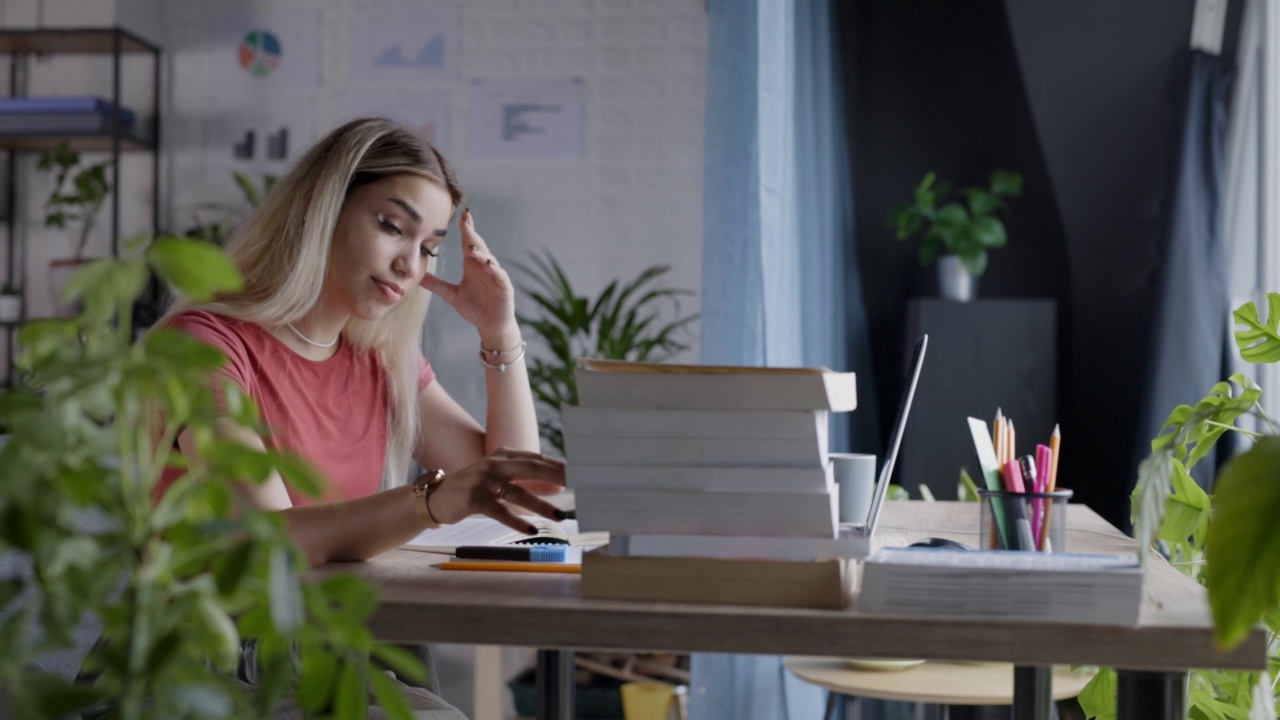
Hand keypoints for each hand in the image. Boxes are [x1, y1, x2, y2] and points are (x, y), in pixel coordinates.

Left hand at [418, 209, 518, 342]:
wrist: (491, 326)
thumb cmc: (474, 308)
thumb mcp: (451, 295)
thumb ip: (435, 284)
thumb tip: (417, 275)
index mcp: (472, 265)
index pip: (468, 243)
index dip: (466, 230)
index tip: (461, 216)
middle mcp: (484, 267)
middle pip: (478, 246)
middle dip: (472, 233)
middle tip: (465, 220)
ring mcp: (495, 275)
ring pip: (489, 259)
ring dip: (481, 252)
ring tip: (472, 246)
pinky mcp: (504, 286)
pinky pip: (500, 275)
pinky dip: (495, 269)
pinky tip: (488, 264)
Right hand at [421, 448, 566, 532]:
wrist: (437, 497)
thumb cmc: (475, 489)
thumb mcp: (501, 481)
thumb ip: (528, 482)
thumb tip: (559, 487)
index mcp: (503, 455)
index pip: (537, 458)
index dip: (558, 465)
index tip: (581, 472)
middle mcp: (494, 464)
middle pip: (531, 468)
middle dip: (556, 476)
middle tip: (578, 485)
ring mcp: (483, 480)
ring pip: (518, 492)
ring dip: (541, 505)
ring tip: (560, 515)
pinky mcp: (474, 498)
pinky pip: (500, 511)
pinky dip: (517, 521)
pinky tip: (532, 529)